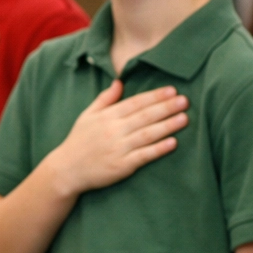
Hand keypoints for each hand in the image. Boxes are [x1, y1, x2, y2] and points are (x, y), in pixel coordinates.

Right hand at [41, 81, 188, 199]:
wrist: (67, 170)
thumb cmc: (78, 141)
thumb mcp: (87, 116)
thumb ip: (104, 99)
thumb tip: (119, 82)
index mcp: (107, 116)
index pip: (135, 103)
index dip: (155, 96)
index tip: (172, 90)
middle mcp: (113, 130)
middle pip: (145, 116)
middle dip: (166, 107)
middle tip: (185, 100)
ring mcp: (118, 148)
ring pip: (147, 134)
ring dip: (167, 126)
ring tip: (184, 118)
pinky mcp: (122, 166)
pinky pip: (143, 156)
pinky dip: (158, 149)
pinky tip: (173, 143)